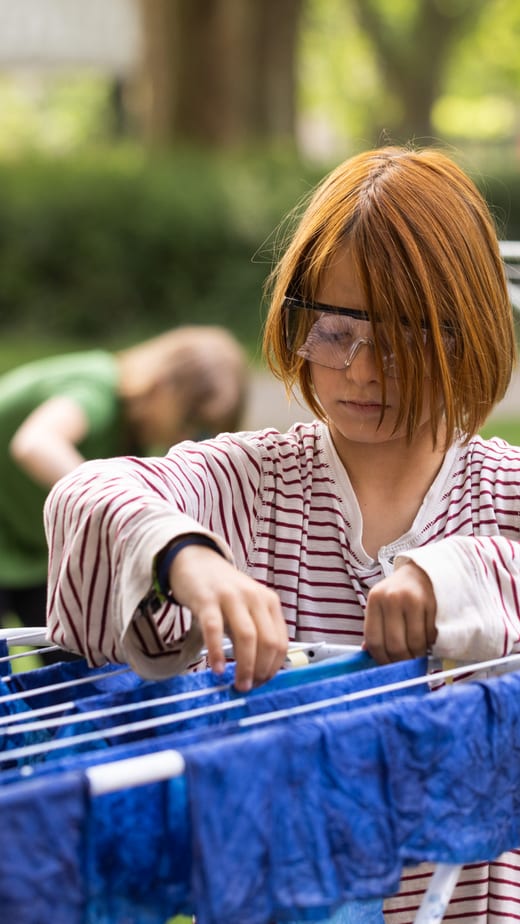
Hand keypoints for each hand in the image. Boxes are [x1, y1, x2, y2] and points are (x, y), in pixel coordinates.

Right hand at [169, 544, 287, 690]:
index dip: (274, 667)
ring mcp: (231, 597)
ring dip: (245, 666)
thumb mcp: (248, 606)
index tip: (263, 682)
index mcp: (269, 601)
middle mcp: (254, 597)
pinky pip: (215, 630)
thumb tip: (262, 669)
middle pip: (268, 642)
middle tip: (250, 686)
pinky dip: (217, 652)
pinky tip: (217, 668)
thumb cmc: (223, 590)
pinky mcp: (207, 599)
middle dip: (262, 670)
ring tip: (238, 684)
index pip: (281, 641)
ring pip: (247, 637)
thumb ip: (257, 630)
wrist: (195, 560)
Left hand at [364, 561, 436, 663]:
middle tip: (406, 666)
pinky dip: (428, 644)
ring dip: (417, 655)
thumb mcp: (380, 605)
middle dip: (401, 661)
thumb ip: (375, 628)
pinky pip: (429, 634)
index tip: (388, 667)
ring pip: (414, 643)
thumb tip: (368, 654)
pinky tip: (426, 641)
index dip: (381, 659)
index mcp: (374, 600)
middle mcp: (390, 598)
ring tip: (417, 655)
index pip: (374, 640)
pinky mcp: (429, 603)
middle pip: (394, 645)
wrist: (420, 572)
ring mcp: (410, 600)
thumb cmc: (397, 592)